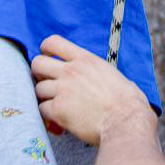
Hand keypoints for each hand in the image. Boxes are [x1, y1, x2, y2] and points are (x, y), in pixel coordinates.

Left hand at [32, 35, 155, 145]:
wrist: (126, 122)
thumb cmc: (127, 101)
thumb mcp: (112, 74)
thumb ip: (95, 70)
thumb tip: (96, 76)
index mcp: (85, 59)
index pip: (52, 42)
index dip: (45, 51)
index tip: (49, 60)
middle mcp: (71, 71)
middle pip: (37, 63)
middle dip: (38, 74)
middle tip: (47, 84)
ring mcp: (63, 90)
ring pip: (38, 88)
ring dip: (45, 98)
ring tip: (56, 106)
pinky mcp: (59, 110)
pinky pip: (42, 109)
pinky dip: (47, 116)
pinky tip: (58, 120)